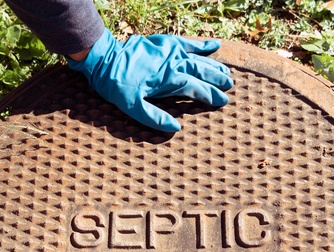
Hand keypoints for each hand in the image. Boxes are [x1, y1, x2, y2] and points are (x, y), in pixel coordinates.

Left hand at [67, 30, 232, 132]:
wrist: (104, 58)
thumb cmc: (117, 85)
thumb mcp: (132, 107)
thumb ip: (154, 118)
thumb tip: (176, 128)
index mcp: (169, 80)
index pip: (197, 89)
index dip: (211, 96)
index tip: (223, 101)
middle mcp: (174, 63)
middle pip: (202, 71)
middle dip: (217, 79)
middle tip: (230, 86)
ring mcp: (170, 51)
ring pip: (198, 58)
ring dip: (213, 65)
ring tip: (226, 72)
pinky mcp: (164, 42)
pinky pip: (187, 42)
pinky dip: (202, 44)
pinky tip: (215, 45)